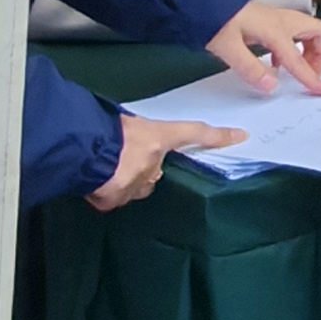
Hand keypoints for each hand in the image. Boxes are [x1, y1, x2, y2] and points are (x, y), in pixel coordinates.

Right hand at [92, 112, 240, 210]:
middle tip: (119, 158)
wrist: (79, 149)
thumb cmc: (99, 127)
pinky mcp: (118, 198)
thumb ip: (136, 132)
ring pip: (136, 185)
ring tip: (102, 169)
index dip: (218, 136)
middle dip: (141, 166)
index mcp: (156, 136)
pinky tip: (93, 182)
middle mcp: (153, 161)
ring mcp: (137, 182)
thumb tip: (128, 139)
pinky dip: (105, 192)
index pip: (194, 132)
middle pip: (155, 169)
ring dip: (124, 181)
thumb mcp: (123, 121)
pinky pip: (114, 197)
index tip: (241, 136)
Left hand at [204, 1, 320, 95]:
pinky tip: (276, 61)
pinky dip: (295, 47)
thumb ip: (251, 69)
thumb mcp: (228, 48)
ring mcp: (277, 18)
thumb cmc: (216, 20)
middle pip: (318, 33)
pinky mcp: (270, 19)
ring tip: (295, 69)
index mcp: (275, 31)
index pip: (299, 60)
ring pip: (308, 31)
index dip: (314, 79)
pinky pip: (294, 32)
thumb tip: (272, 87)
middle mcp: (282, 22)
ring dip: (310, 50)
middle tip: (309, 73)